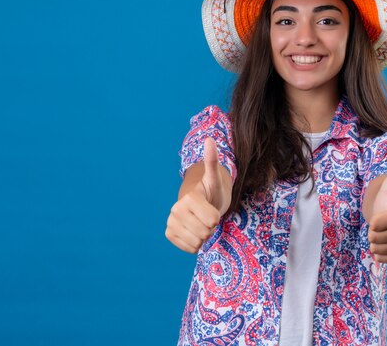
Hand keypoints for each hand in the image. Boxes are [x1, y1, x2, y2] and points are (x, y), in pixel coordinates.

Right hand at [165, 137, 230, 252]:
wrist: (200, 202)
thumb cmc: (212, 190)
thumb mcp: (215, 178)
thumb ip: (212, 161)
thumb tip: (210, 139)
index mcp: (189, 198)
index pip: (212, 220)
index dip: (217, 217)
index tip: (212, 208)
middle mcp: (176, 210)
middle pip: (205, 233)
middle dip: (210, 228)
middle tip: (207, 217)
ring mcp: (171, 222)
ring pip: (198, 242)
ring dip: (204, 236)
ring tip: (201, 223)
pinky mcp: (169, 233)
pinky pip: (190, 248)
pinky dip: (196, 244)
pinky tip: (194, 230)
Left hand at [368, 145, 386, 263]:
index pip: (375, 225)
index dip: (372, 222)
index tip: (379, 217)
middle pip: (375, 239)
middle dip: (372, 234)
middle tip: (380, 228)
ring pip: (378, 250)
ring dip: (374, 244)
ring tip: (380, 236)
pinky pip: (385, 260)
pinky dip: (380, 255)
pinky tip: (383, 246)